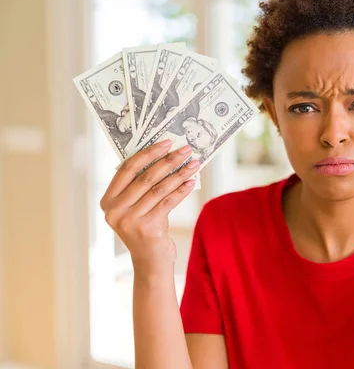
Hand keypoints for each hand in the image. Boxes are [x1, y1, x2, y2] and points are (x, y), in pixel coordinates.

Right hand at [99, 140, 199, 275]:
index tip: (166, 142)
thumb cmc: (145, 229)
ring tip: (193, 164)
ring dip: (179, 174)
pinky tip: (191, 182)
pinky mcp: (147, 228)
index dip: (147, 153)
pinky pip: (168, 202)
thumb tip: (163, 156)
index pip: (126, 169)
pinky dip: (181, 190)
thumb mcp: (135, 208)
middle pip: (145, 177)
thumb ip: (140, 187)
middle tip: (185, 149)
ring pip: (159, 189)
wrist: (150, 262)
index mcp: (107, 201)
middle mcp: (114, 211)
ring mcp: (130, 220)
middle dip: (168, 160)